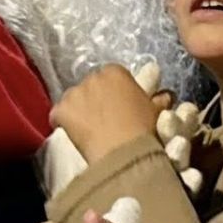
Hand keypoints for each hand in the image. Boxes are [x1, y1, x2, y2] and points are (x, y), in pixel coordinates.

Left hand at [52, 65, 168, 163]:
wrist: (123, 151)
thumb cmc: (144, 129)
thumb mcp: (156, 112)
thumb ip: (158, 99)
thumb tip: (164, 96)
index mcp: (115, 72)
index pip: (111, 77)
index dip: (115, 94)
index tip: (120, 108)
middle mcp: (91, 77)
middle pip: (90, 86)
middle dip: (95, 100)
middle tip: (105, 121)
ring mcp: (73, 93)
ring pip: (73, 100)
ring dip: (79, 111)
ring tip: (90, 131)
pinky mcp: (60, 110)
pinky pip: (59, 115)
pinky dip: (64, 124)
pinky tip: (77, 136)